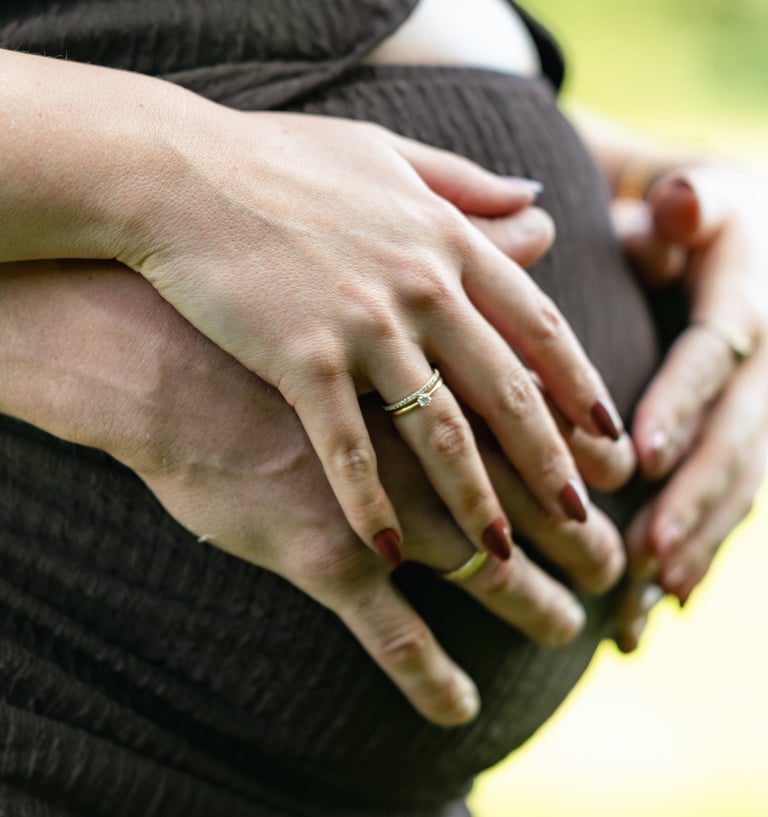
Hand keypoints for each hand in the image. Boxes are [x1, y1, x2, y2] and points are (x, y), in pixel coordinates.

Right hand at [111, 104, 626, 565]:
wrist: (181, 173)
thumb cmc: (282, 163)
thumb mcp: (391, 156)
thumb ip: (471, 186)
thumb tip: (542, 208)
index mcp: (445, 240)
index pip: (538, 324)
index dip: (580, 385)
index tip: (610, 437)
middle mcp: (419, 286)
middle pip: (505, 389)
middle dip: (549, 461)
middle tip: (583, 518)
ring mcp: (362, 325)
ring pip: (438, 430)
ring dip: (474, 499)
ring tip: (500, 557)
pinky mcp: (300, 358)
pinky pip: (346, 447)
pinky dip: (369, 502)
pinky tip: (388, 553)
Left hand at [612, 166, 767, 647]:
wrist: (750, 240)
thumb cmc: (694, 218)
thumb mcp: (695, 197)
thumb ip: (686, 207)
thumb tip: (676, 204)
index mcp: (751, 296)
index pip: (714, 352)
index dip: (681, 402)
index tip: (637, 456)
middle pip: (737, 435)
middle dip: (693, 498)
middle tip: (645, 556)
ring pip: (743, 480)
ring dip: (702, 540)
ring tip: (654, 594)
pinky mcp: (758, 435)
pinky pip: (740, 494)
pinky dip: (708, 544)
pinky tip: (670, 598)